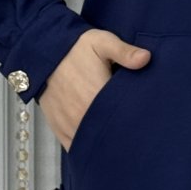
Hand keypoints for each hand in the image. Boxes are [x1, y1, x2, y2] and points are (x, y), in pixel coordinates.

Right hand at [39, 29, 150, 151]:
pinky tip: (101, 144)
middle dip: (123, 134)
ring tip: (120, 138)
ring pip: (93, 143)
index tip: (145, 119)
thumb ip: (124, 52)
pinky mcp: (60, 130)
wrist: (44, 54)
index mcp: (96, 95)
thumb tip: (146, 58)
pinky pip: (77, 146)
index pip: (122, 118)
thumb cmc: (76, 48)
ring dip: (106, 142)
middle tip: (136, 131)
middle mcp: (82, 115)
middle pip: (109, 135)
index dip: (136, 121)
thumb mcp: (102, 43)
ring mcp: (70, 125)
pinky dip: (88, 147)